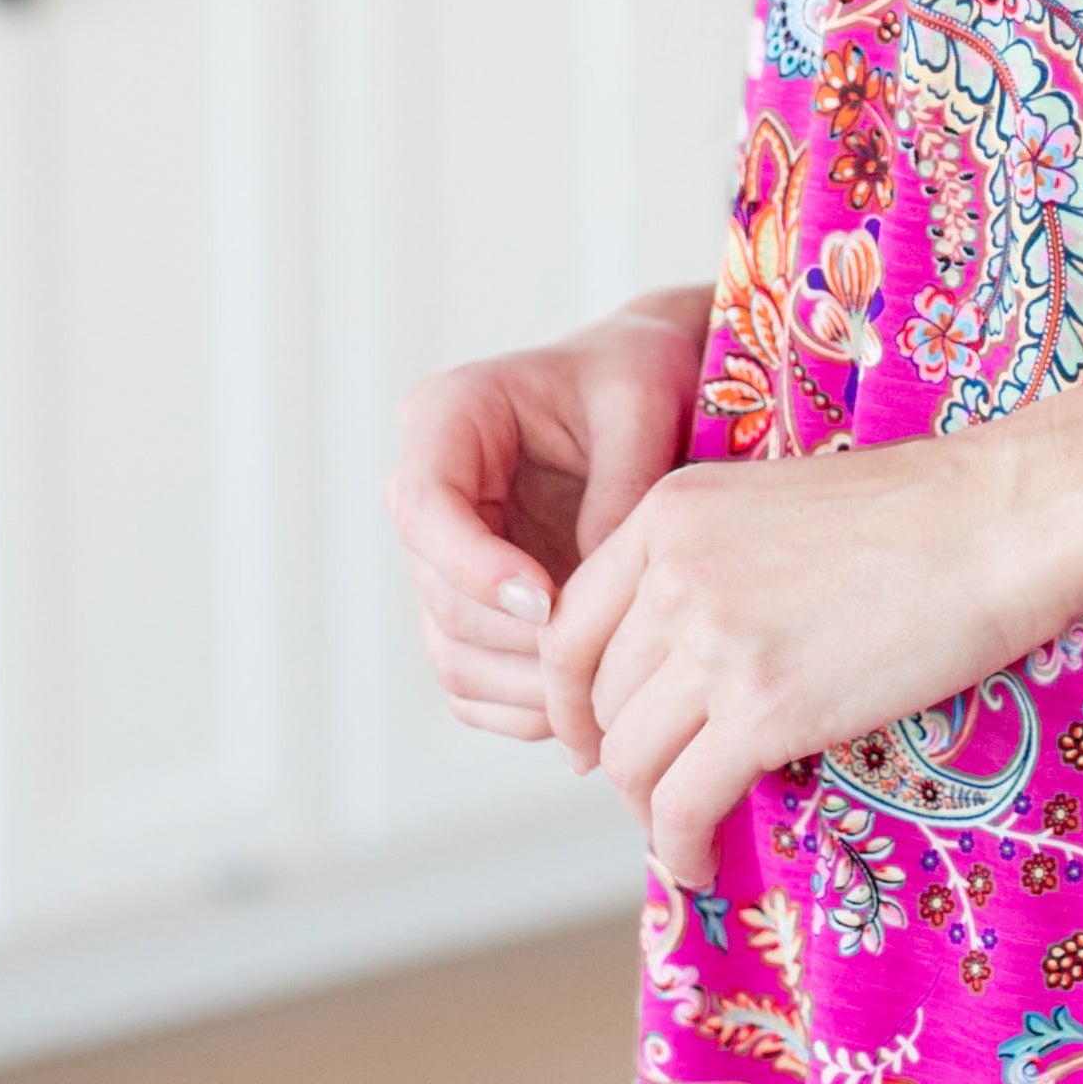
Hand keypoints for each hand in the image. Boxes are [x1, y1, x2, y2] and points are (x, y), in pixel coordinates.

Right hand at [387, 291, 710, 744]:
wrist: (656, 386)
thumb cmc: (645, 375)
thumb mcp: (643, 405)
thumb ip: (616, 493)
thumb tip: (588, 599)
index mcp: (449, 417)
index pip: (426, 506)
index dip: (475, 566)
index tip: (546, 603)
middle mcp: (431, 491)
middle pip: (441, 594)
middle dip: (520, 641)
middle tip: (606, 664)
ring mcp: (447, 557)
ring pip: (453, 650)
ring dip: (526, 687)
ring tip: (608, 695)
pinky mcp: (472, 605)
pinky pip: (474, 681)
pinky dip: (523, 708)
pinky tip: (588, 707)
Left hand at [542, 434, 1081, 891]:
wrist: (1005, 519)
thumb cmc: (921, 511)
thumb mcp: (774, 506)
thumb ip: (709, 565)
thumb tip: (680, 656)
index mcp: (667, 514)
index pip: (569, 628)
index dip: (574, 702)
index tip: (597, 738)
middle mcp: (670, 574)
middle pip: (600, 700)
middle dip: (621, 758)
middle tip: (657, 790)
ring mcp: (713, 642)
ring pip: (632, 759)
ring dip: (650, 810)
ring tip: (685, 832)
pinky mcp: (763, 709)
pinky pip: (682, 802)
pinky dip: (678, 847)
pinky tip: (700, 864)